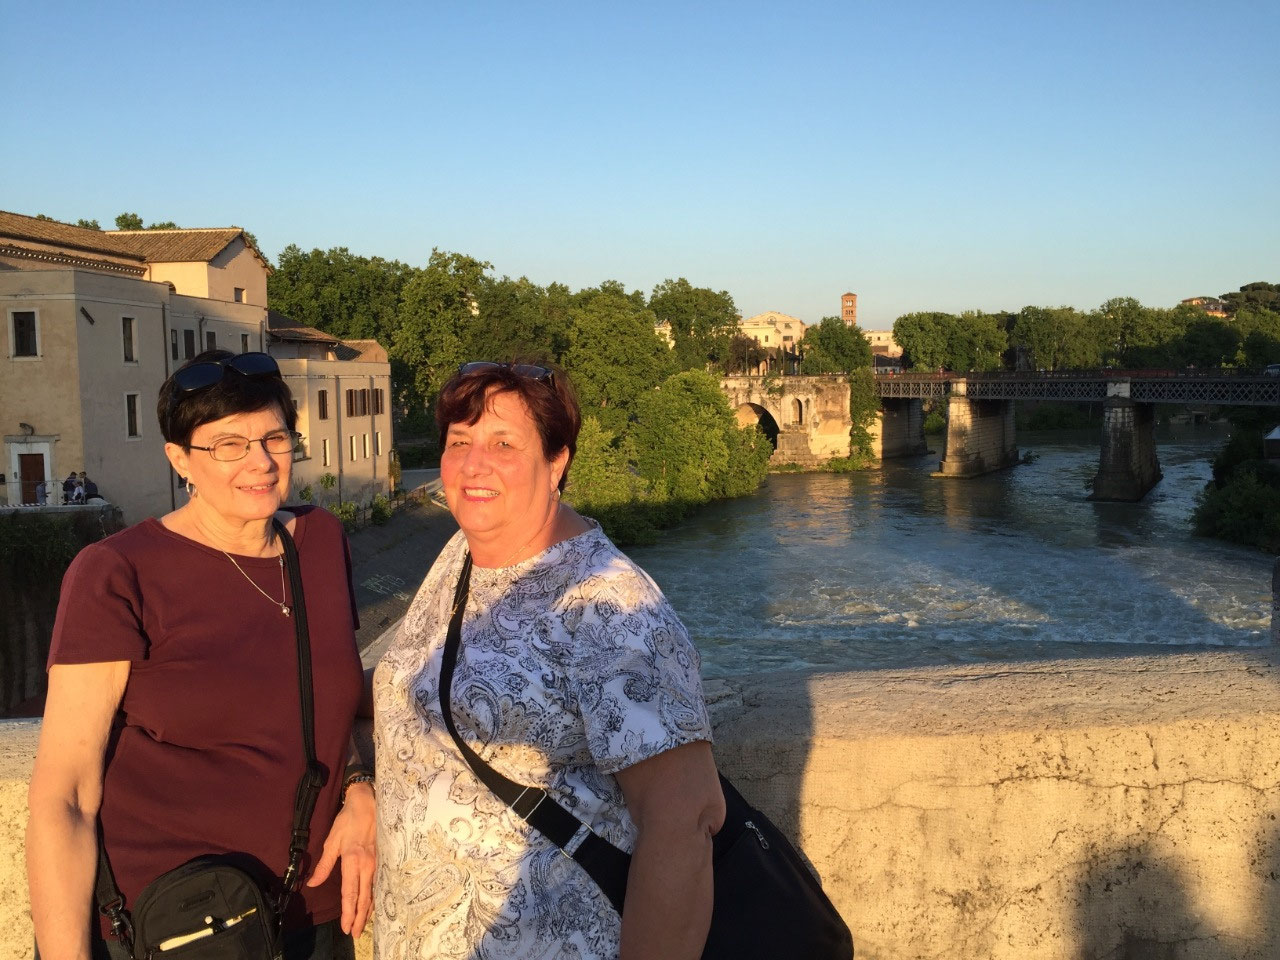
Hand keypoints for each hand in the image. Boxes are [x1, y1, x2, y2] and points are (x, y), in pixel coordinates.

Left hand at [306, 782, 375, 936]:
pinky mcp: (381, 859)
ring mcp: (376, 863)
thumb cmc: (348, 820)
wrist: (368, 802)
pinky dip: (374, 898)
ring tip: (362, 925)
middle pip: (364, 897)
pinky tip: (372, 905)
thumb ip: (324, 864)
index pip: (350, 892)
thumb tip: (313, 884)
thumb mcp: (332, 840)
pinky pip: (377, 884)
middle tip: (354, 933)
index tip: (345, 927)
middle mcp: (367, 865)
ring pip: (372, 892)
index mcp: (353, 861)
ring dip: (368, 911)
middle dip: (360, 917)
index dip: (348, 912)